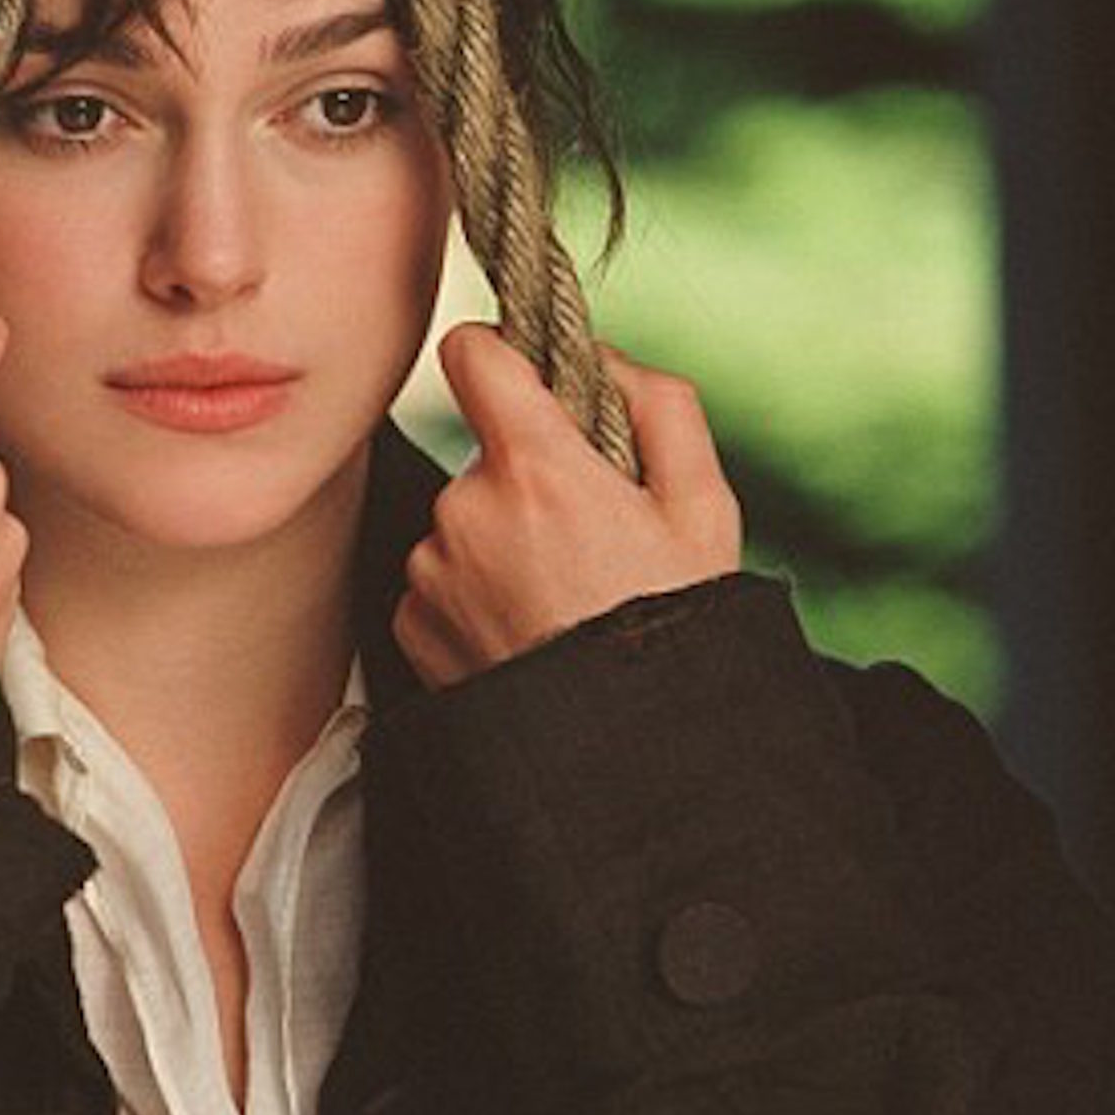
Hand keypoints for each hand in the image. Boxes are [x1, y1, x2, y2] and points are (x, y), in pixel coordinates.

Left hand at [393, 324, 741, 688]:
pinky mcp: (411, 622)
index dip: (500, 354)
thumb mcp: (703, 510)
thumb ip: (659, 405)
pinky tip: (529, 633)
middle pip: (486, 454)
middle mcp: (466, 511)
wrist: (631, 759)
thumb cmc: (677, 629)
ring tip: (563, 601)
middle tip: (591, 541)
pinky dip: (476, 595)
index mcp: (536, 468)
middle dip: (530, 479)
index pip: (473, 355)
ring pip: (463, 521)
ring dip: (502, 543)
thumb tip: (604, 356)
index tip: (524, 377)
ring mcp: (430, 571)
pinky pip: (440, 580)